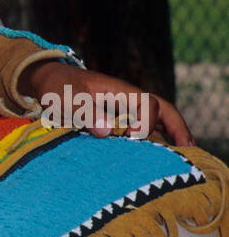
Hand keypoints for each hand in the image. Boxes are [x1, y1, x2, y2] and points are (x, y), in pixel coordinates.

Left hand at [20, 62, 194, 147]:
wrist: (46, 80)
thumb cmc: (56, 88)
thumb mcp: (65, 99)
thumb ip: (85, 112)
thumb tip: (107, 131)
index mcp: (118, 91)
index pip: (147, 104)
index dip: (146, 123)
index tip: (131, 139)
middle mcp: (126, 97)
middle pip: (162, 108)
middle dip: (178, 126)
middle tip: (189, 149)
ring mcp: (123, 106)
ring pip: (157, 117)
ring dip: (172, 133)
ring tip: (184, 155)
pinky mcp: (117, 115)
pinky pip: (144, 124)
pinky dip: (157, 136)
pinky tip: (160, 153)